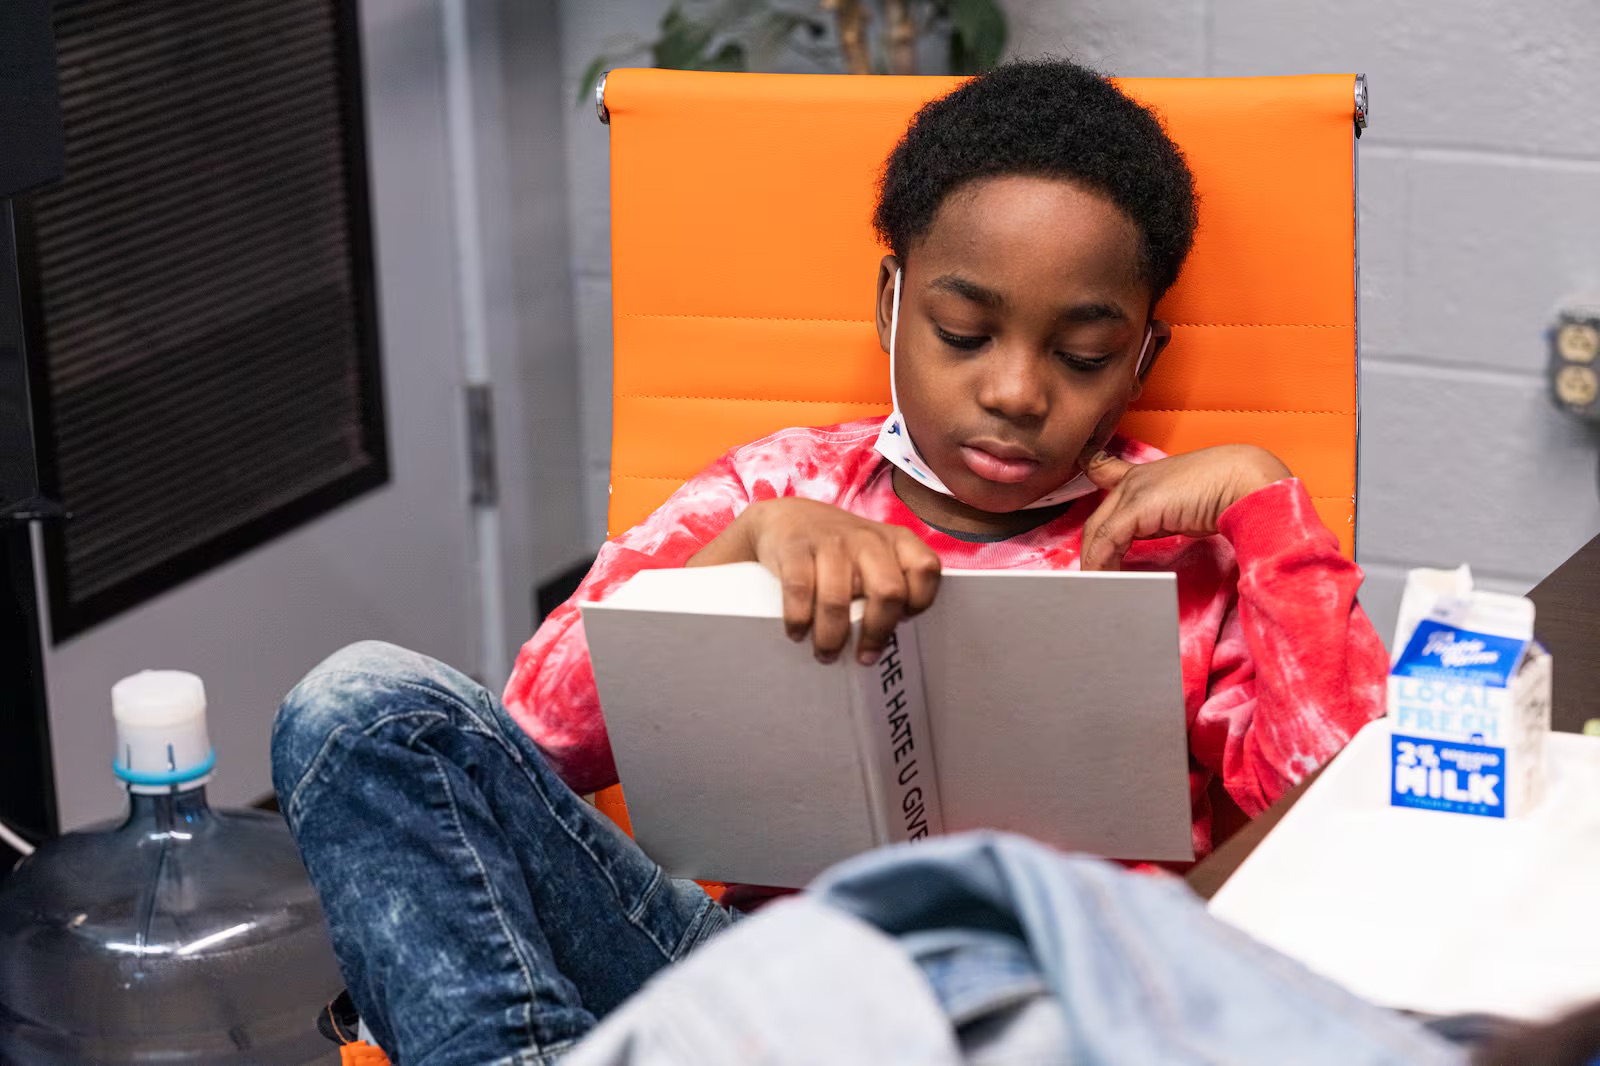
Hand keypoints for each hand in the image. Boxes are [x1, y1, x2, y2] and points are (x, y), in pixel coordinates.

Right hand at [689, 498, 940, 664]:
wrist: (788, 516)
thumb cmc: (840, 550)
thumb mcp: (874, 555)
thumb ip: (888, 585)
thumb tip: (887, 642)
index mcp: (896, 540)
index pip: (926, 569)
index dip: (920, 601)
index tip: (902, 622)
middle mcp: (868, 539)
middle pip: (888, 592)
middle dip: (877, 633)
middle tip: (864, 656)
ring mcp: (831, 542)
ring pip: (838, 600)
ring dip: (831, 637)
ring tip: (826, 654)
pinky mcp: (795, 548)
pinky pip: (799, 591)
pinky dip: (798, 620)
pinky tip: (798, 633)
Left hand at [1079, 445, 1290, 570]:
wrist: (1245, 479)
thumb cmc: (1228, 493)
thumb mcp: (1186, 506)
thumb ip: (1165, 519)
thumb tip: (1160, 538)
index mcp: (1145, 476)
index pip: (1102, 476)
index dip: (1092, 500)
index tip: (1085, 527)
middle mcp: (1133, 480)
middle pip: (1096, 522)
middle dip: (1090, 552)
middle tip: (1088, 581)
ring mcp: (1132, 490)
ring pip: (1097, 532)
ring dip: (1093, 563)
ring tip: (1094, 588)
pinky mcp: (1137, 506)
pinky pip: (1108, 540)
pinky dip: (1102, 563)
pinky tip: (1104, 581)